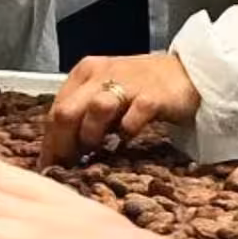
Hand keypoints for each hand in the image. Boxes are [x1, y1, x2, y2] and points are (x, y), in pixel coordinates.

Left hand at [42, 53, 201, 167]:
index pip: (55, 110)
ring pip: (95, 110)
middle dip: (62, 145)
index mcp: (85, 73)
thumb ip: (84, 114)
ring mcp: (128, 83)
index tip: (49, 167)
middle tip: (67, 167)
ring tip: (94, 152)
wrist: (187, 71)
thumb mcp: (106, 93)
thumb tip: (62, 151)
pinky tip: (124, 142)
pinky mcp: (153, 95)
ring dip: (90, 136)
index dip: (49, 142)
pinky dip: (125, 133)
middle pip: (67, 111)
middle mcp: (101, 74)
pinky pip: (132, 118)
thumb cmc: (141, 87)